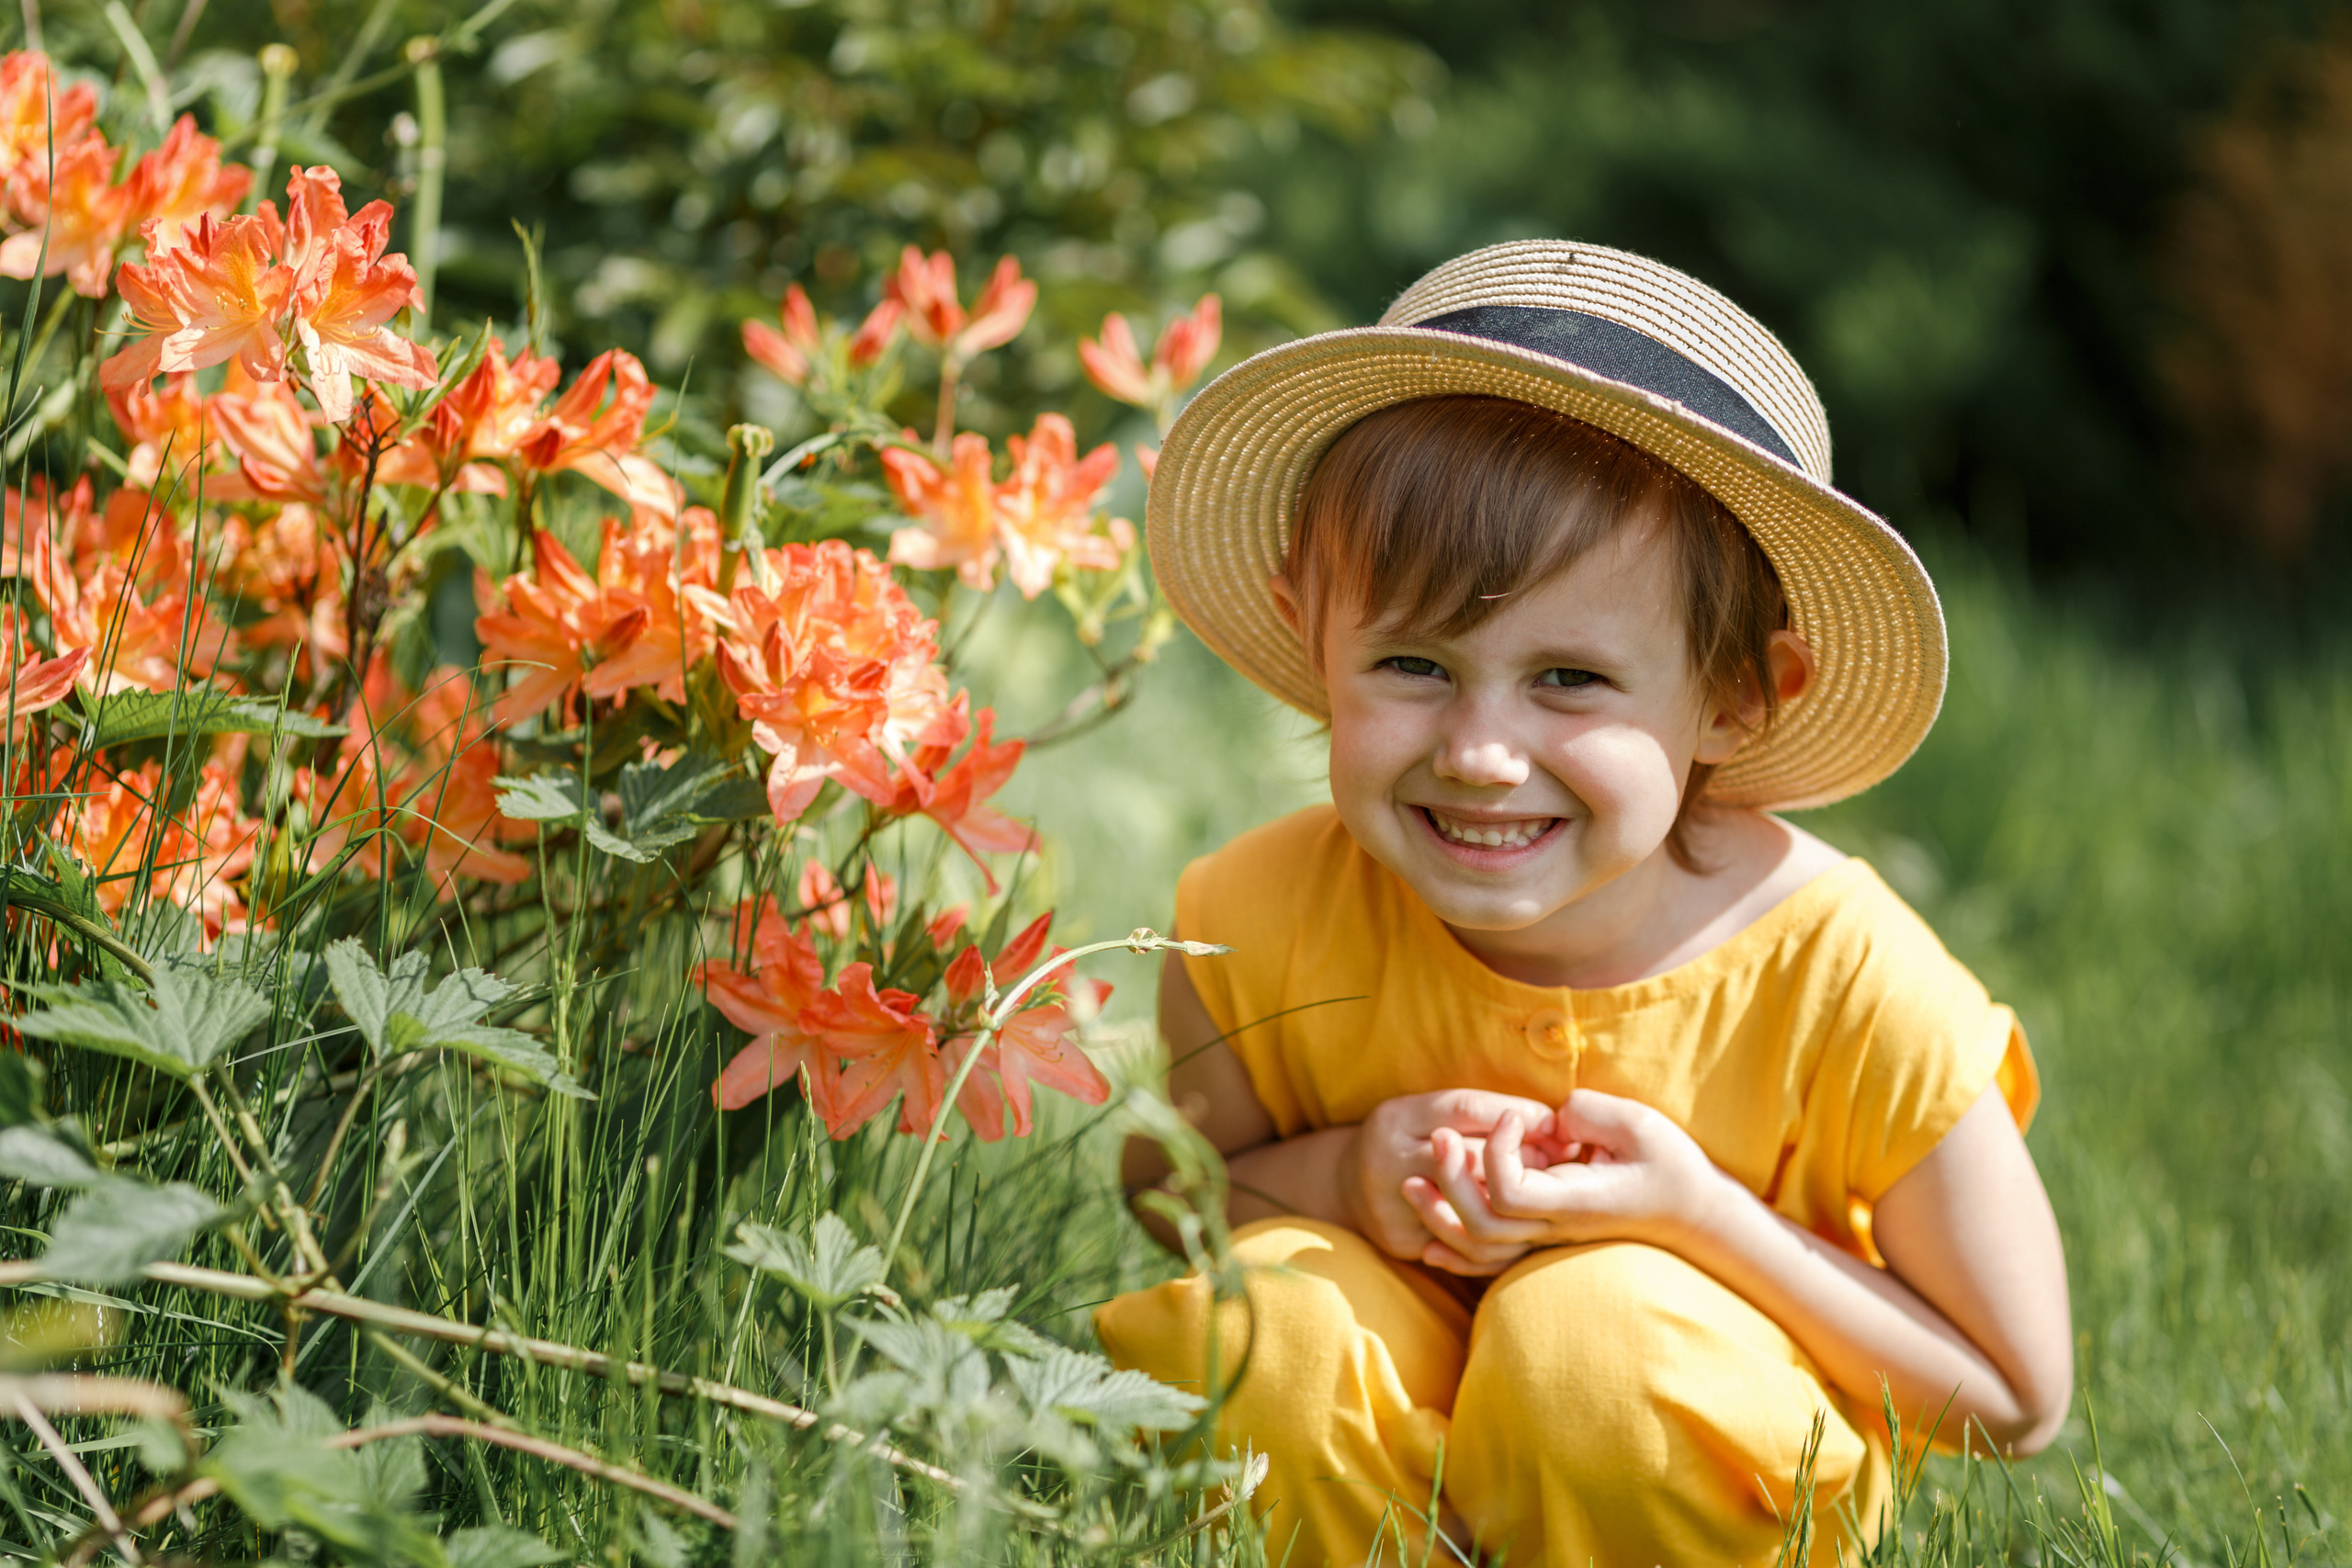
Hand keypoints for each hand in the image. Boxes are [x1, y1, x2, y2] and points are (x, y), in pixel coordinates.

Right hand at [1340, 1089, 1556, 1263]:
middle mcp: (1388, 1157)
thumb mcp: (1428, 1112)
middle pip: (1469, 1157)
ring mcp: (1391, 1203)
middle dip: (1522, 1158)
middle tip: (1558, 1159)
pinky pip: (1461, 1244)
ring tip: (1540, 1190)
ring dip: (1515, 1199)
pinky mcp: (1401, 1240)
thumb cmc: (1407, 1140)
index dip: (1514, 1114)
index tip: (1552, 1120)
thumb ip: (1478, 1113)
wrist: (1346, 1188)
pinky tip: (1519, 1224)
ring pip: (1469, 1206)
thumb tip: (1550, 1120)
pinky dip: (1496, 1236)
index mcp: (1397, 1117)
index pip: (1465, 1108)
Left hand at [1401, 1089, 1729, 1270]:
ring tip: (1411, 1181)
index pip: (1509, 1191)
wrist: (1692, 1214)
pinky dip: (1456, 1251)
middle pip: (1483, 1222)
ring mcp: (1547, 1239)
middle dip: (1450, 1179)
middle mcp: (1555, 1227)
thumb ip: (1588, 1114)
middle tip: (1438, 1136)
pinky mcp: (1544, 1239)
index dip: (1495, 1150)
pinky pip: (1491, 1260)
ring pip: (1479, 1246)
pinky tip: (1427, 1241)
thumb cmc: (1671, 1166)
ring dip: (1439, 1214)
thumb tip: (1548, 1116)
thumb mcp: (1640, 1125)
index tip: (1509, 1113)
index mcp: (1574, 1199)